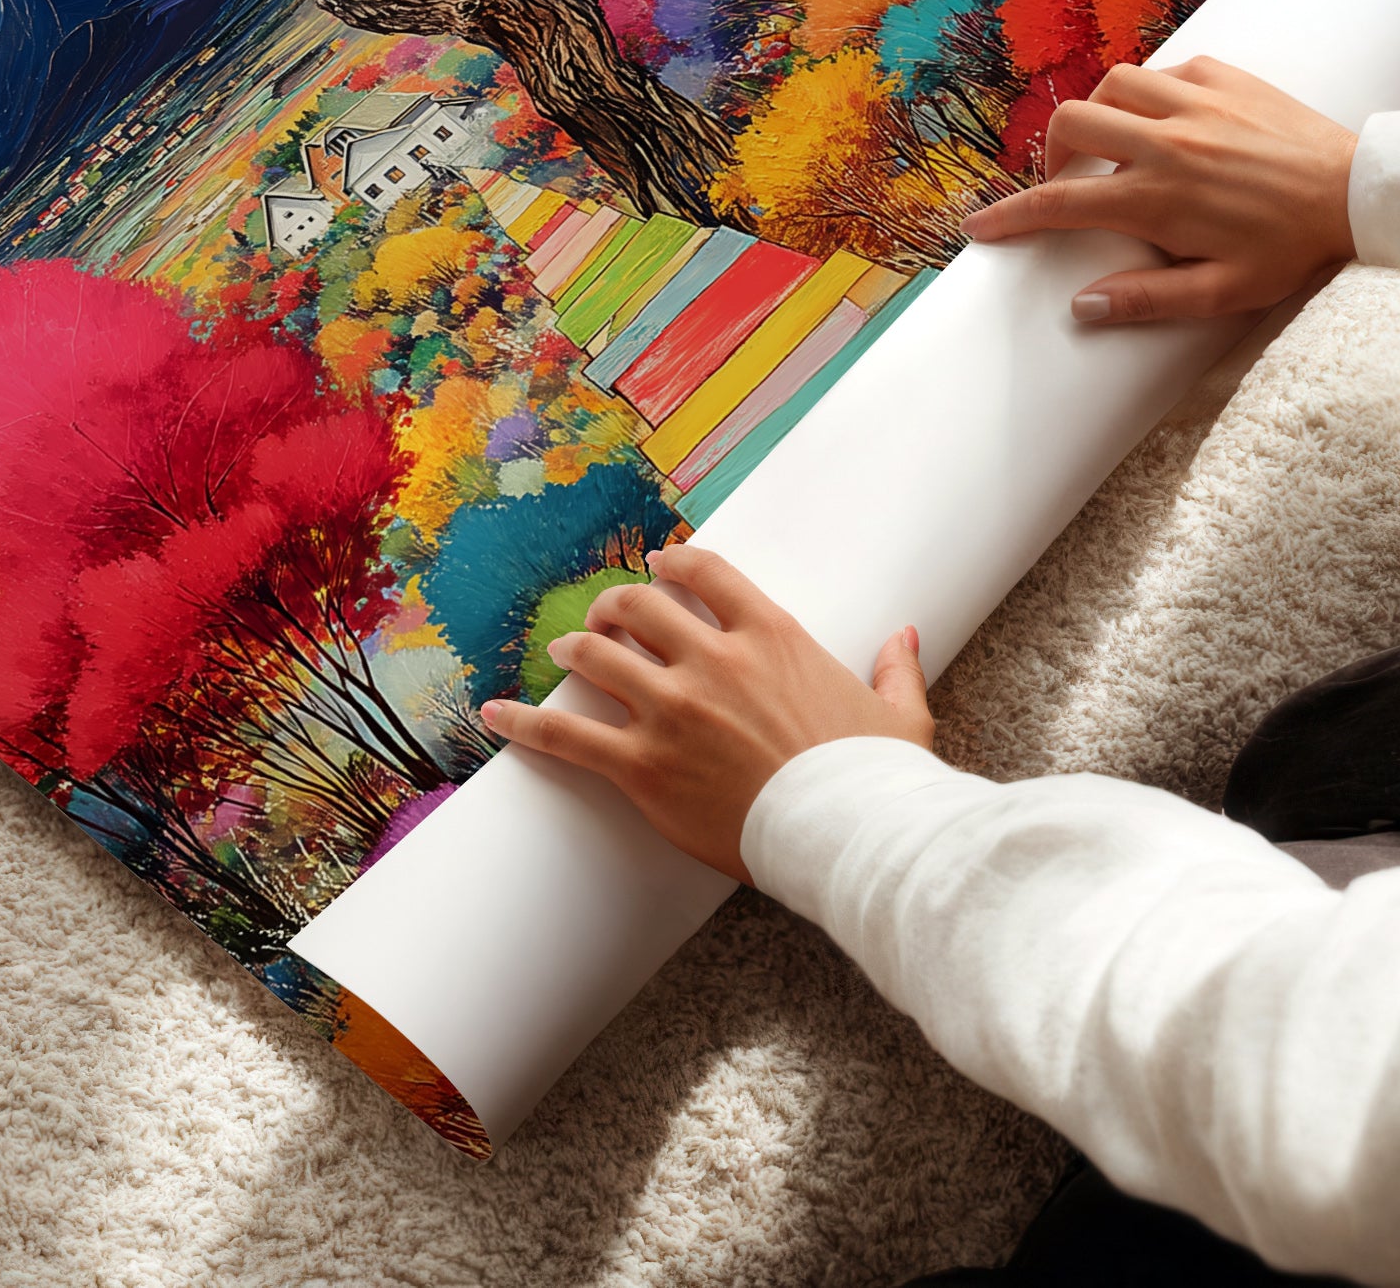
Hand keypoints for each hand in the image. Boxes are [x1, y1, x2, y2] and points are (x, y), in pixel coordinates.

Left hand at [478, 545, 930, 884]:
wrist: (849, 836)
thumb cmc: (876, 780)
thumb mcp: (899, 715)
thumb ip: (895, 668)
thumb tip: (905, 636)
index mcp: (771, 636)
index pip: (706, 573)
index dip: (673, 563)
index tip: (659, 565)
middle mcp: (713, 660)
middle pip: (639, 607)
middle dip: (615, 605)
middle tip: (606, 616)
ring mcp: (673, 710)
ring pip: (599, 656)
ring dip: (576, 649)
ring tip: (564, 652)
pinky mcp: (644, 766)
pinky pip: (567, 735)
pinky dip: (524, 722)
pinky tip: (494, 713)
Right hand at [962, 57, 1357, 324]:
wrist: (1359, 192)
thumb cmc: (1293, 249)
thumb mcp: (1223, 292)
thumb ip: (1148, 300)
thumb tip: (1082, 306)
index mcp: (1157, 197)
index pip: (1060, 203)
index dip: (1010, 216)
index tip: (980, 227)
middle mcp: (1166, 141)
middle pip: (1071, 125)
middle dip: (1051, 153)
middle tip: (1066, 181)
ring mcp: (1194, 102)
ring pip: (1111, 85)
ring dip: (1098, 113)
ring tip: (1112, 144)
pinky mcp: (1224, 76)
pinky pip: (1164, 70)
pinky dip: (1150, 92)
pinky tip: (1166, 119)